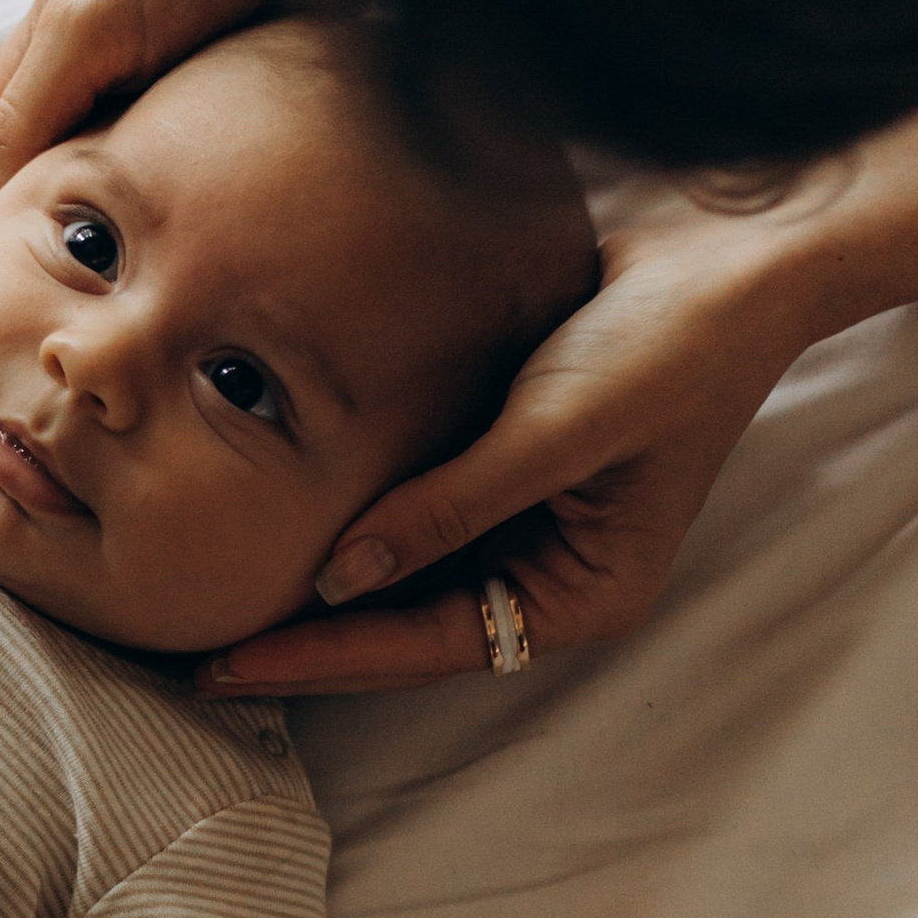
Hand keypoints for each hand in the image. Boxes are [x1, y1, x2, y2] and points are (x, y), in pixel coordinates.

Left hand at [205, 179, 823, 693]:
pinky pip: (407, 515)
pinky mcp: (497, 467)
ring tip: (211, 611)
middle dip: (306, 647)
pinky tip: (270, 526)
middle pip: (404, 631)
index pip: (428, 647)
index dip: (323, 658)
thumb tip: (340, 580)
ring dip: (315, 595)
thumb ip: (449, 507)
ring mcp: (522, 523)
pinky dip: (344, 525)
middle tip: (192, 664)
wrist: (725, 251)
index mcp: (582, 594)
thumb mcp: (557, 430)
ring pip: (398, 582)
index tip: (229, 666)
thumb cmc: (669, 343)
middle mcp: (549, 574)